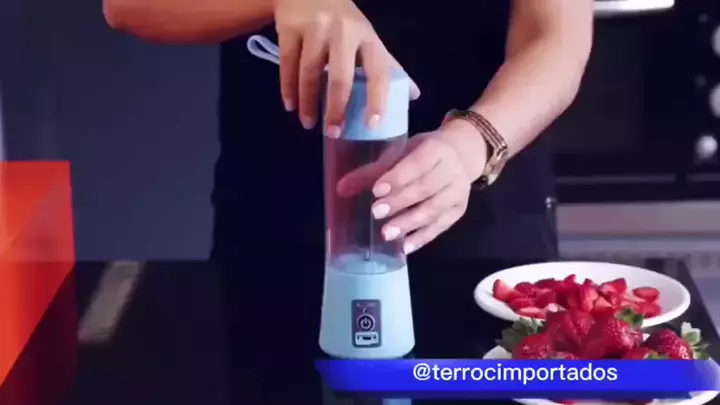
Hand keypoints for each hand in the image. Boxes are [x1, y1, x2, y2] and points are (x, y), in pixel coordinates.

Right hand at [274, 0, 419, 135]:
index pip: (378, 71)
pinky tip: (290, 105)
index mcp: (368, 37)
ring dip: (308, 102)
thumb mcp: (367, 38)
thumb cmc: (343, 21)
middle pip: (341, 76)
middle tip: (334, 133)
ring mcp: (315, 27)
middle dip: (336, 109)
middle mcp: (344, 31)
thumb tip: (414, 95)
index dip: (377, 99)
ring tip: (309, 123)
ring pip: (310, 72)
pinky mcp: (290, 27)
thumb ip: (388, 66)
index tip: (373, 125)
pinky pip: (288, 64)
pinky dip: (288, 88)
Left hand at [337, 120, 487, 253]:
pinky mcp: (458, 211)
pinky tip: (405, 247)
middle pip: (426, 188)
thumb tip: (341, 188)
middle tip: (376, 213)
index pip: (417, 164)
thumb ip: (373, 171)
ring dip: (410, 223)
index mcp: (436, 149)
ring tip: (387, 234)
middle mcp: (452, 170)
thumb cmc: (423, 153)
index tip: (377, 190)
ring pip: (434, 209)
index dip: (397, 178)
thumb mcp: (401, 153)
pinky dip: (422, 237)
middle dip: (400, 202)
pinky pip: (441, 226)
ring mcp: (458, 193)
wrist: (462, 155)